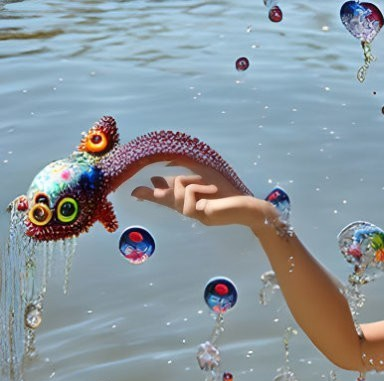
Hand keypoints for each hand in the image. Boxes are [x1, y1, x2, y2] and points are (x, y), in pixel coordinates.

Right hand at [130, 166, 276, 231]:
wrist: (248, 206)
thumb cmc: (228, 190)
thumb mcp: (204, 173)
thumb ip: (186, 167)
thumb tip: (168, 161)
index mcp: (188, 198)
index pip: (166, 196)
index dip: (150, 194)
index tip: (135, 192)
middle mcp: (188, 207)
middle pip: (165, 200)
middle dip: (150, 195)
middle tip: (136, 191)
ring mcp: (194, 214)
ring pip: (175, 197)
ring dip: (187, 183)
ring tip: (206, 184)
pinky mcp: (201, 216)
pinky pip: (188, 199)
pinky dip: (197, 189)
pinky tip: (210, 189)